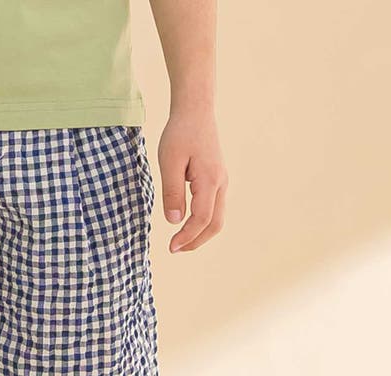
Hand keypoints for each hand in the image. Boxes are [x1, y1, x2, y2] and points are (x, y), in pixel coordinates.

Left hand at [157, 111, 227, 252]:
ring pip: (217, 218)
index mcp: (210, 180)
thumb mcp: (169, 162)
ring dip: (200, 234)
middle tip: (175, 250)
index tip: (171, 247)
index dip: (187, 237)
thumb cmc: (179, 133)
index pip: (201, 219)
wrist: (195, 111)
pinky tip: (187, 224)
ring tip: (179, 242)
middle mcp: (221, 183)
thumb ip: (171, 192)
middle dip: (196, 241)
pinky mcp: (217, 179)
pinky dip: (202, 223)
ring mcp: (221, 181)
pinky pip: (214, 208)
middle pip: (214, 224)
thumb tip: (174, 221)